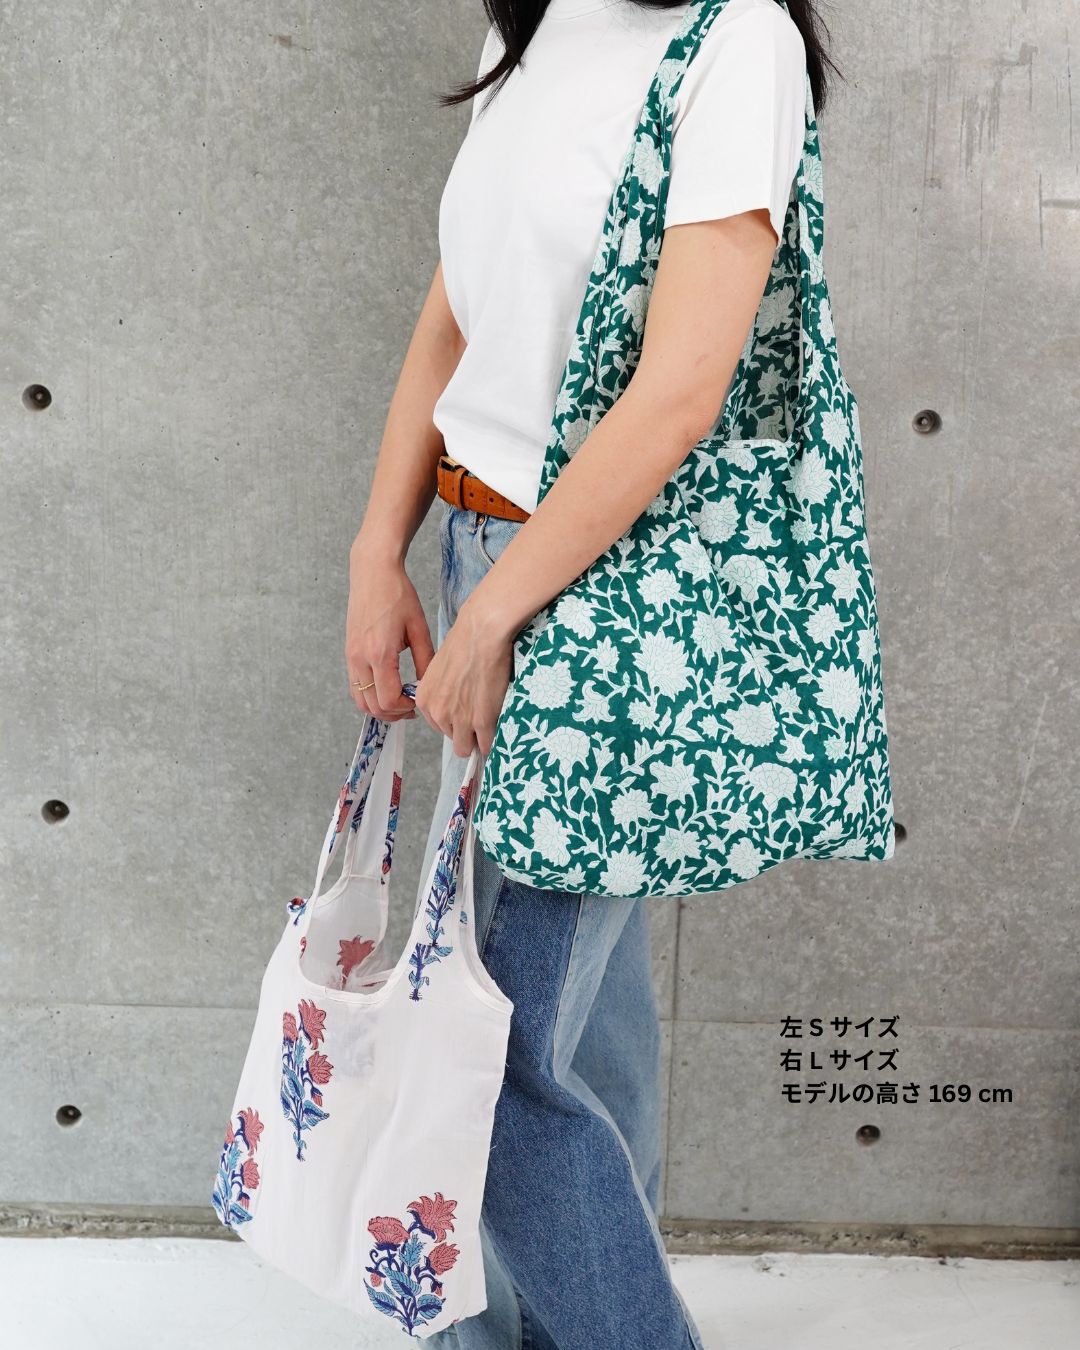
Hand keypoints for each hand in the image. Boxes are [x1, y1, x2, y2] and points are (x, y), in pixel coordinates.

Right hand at [345, 545, 433, 721]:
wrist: (372, 572)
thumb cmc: (398, 595)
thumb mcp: (419, 628)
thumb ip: (426, 660)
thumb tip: (429, 686)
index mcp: (380, 653)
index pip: (388, 699)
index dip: (405, 708)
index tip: (419, 702)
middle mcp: (360, 658)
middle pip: (372, 706)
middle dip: (393, 713)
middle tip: (411, 708)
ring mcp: (351, 656)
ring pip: (360, 700)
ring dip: (379, 707)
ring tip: (400, 701)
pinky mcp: (349, 652)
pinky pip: (355, 686)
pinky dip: (369, 695)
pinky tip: (387, 687)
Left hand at [413, 597, 513, 756]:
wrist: (482, 633)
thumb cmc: (466, 642)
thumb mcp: (440, 668)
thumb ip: (442, 690)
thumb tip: (454, 698)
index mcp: (425, 699)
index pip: (437, 725)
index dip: (454, 720)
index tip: (467, 711)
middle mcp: (438, 713)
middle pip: (451, 738)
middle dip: (465, 731)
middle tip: (480, 715)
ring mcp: (459, 719)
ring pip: (466, 747)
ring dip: (478, 738)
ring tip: (490, 721)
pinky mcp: (481, 721)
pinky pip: (487, 744)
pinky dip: (493, 739)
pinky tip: (499, 725)